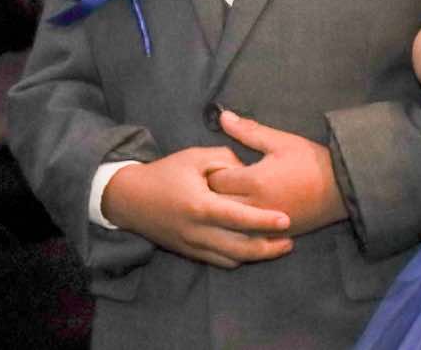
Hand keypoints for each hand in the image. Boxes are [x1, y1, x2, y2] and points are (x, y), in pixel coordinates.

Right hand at [101, 147, 291, 268]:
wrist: (130, 199)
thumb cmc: (166, 173)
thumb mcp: (195, 157)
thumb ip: (226, 161)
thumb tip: (249, 171)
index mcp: (200, 206)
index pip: (239, 218)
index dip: (264, 220)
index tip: (286, 219)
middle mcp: (197, 231)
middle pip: (239, 248)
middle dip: (268, 248)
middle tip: (290, 241)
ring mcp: (192, 245)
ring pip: (231, 259)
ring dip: (256, 256)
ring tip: (278, 247)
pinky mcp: (189, 252)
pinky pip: (219, 261)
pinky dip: (238, 257)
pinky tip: (252, 249)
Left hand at [207, 110, 347, 235]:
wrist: (342, 188)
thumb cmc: (311, 161)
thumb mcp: (281, 141)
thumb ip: (249, 131)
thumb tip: (223, 117)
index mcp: (254, 181)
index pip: (215, 180)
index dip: (213, 171)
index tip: (220, 166)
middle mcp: (254, 207)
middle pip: (217, 204)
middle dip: (214, 193)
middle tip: (221, 183)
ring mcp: (263, 226)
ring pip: (228, 224)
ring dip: (224, 212)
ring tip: (229, 200)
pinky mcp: (273, 236)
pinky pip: (245, 237)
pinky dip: (239, 228)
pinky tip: (242, 219)